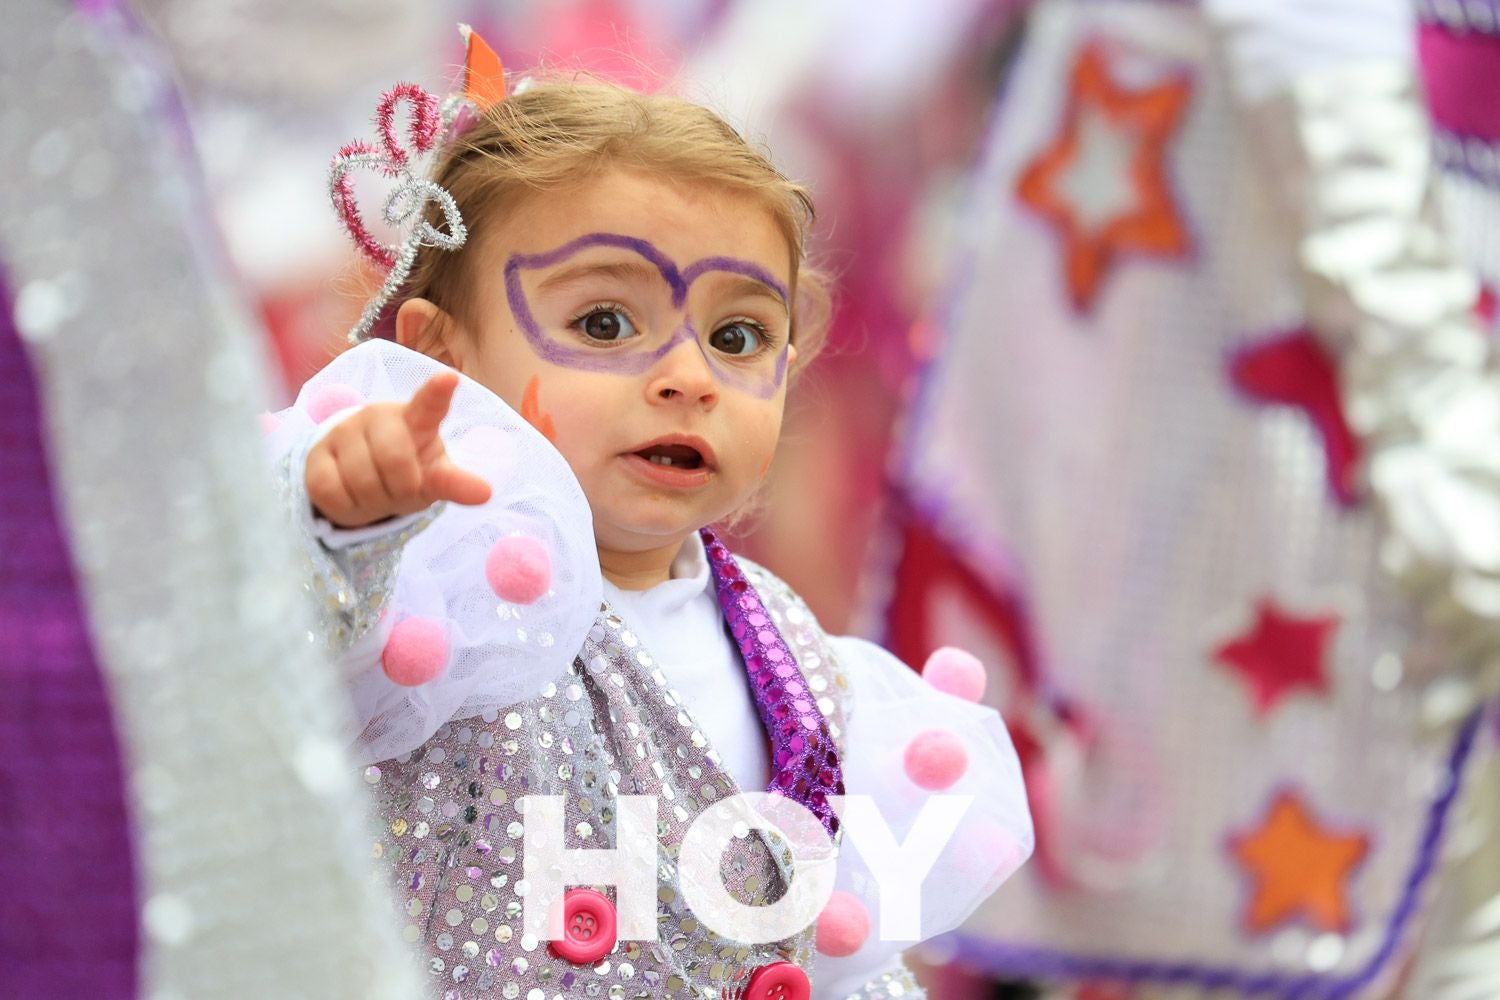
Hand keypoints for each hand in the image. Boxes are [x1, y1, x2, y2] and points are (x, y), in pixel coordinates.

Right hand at [305, 371, 491, 527]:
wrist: (359, 484)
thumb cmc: (407, 473)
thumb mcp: (434, 477)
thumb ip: (455, 482)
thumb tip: (485, 493)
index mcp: (417, 419)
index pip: (429, 405)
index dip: (437, 393)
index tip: (450, 379)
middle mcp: (379, 417)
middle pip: (395, 460)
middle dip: (402, 489)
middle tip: (402, 491)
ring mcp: (345, 432)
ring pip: (362, 481)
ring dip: (375, 502)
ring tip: (377, 494)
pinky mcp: (316, 455)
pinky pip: (333, 492)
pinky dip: (349, 508)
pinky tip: (352, 497)